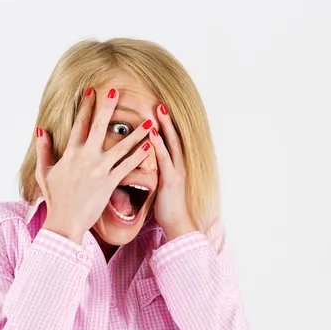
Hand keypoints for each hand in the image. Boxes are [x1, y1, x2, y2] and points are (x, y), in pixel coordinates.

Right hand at [35, 87, 153, 242]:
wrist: (64, 222)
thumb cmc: (55, 200)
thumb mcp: (44, 173)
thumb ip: (42, 150)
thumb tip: (42, 130)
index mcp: (70, 153)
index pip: (79, 124)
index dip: (86, 106)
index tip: (92, 91)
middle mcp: (85, 157)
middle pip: (99, 126)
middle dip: (108, 106)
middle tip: (117, 90)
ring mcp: (98, 169)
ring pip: (120, 146)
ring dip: (136, 133)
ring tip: (149, 121)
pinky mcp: (109, 183)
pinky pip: (127, 166)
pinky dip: (138, 155)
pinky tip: (149, 146)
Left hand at [147, 104, 197, 237]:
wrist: (180, 226)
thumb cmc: (169, 210)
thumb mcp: (164, 188)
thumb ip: (159, 175)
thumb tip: (150, 168)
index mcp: (177, 167)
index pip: (172, 142)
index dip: (167, 126)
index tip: (159, 112)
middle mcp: (179, 166)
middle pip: (175, 137)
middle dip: (167, 120)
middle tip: (160, 103)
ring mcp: (177, 172)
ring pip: (171, 144)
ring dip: (165, 126)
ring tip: (158, 109)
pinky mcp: (171, 180)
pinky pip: (164, 159)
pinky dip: (158, 145)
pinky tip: (151, 134)